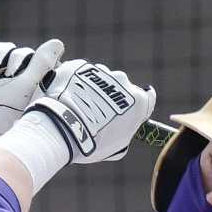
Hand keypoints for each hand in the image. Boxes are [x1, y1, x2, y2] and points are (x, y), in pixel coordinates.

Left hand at [31, 59, 154, 162]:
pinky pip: (81, 73)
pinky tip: (68, 97)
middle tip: (100, 113)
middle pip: (122, 87)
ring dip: (94, 89)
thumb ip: (125, 130)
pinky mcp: (79, 66)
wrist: (63, 127)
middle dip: (113, 97)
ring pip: (100, 78)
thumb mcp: (117, 145)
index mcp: (137, 101)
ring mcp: (100, 71)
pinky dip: (77, 82)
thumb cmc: (92, 142)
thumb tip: (122, 127)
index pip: (148, 96)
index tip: (132, 108)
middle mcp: (122, 81)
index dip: (140, 103)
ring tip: (80, 106)